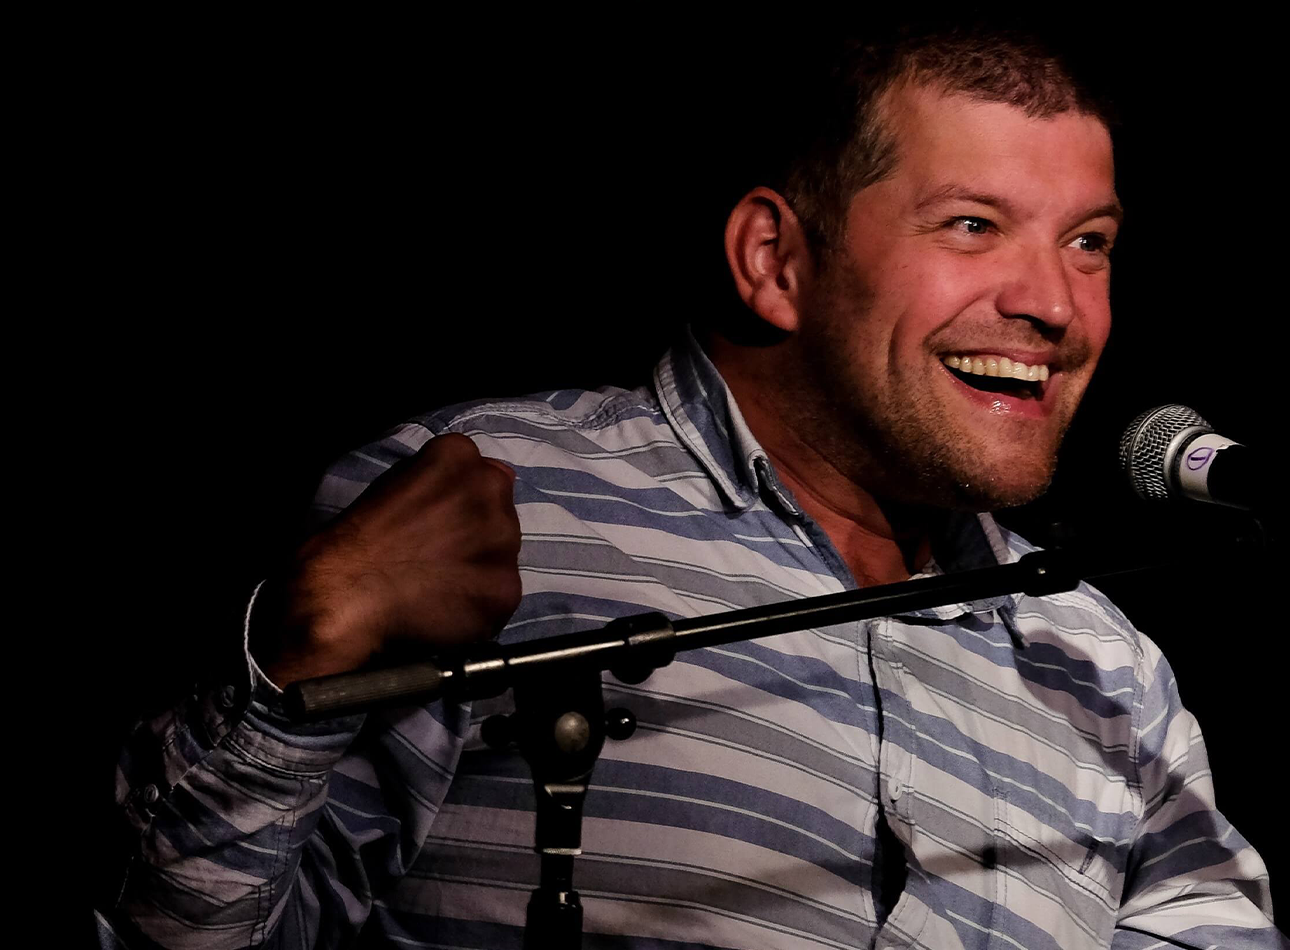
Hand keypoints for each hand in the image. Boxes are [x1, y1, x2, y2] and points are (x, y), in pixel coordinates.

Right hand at [251, 434, 522, 686]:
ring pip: (504, 553)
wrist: (345, 595)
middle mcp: (490, 490)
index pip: (485, 474)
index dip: (463, 503)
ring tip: (440, 584)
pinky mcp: (506, 588)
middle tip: (440, 556)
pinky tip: (446, 608)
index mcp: (459, 456)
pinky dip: (479, 604)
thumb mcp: (394, 482)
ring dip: (481, 567)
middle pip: (500, 510)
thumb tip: (472, 483)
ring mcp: (503, 541)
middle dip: (478, 531)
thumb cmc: (357, 538)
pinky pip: (500, 595)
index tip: (440, 523)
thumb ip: (440, 479)